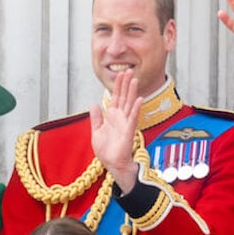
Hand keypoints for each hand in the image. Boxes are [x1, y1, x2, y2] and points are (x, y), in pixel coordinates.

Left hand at [89, 70, 143, 192]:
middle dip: (126, 84)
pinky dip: (136, 108)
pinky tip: (139, 99)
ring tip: (134, 80)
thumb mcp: (96, 131)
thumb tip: (94, 104)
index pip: (116, 97)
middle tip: (129, 70)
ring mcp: (125, 123)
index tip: (120, 74)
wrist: (111, 164)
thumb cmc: (106, 150)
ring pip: (130, 104)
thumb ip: (96, 118)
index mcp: (112, 117)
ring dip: (132, 92)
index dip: (118, 86)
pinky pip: (133, 118)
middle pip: (124, 97)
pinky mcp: (129, 131)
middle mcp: (120, 118)